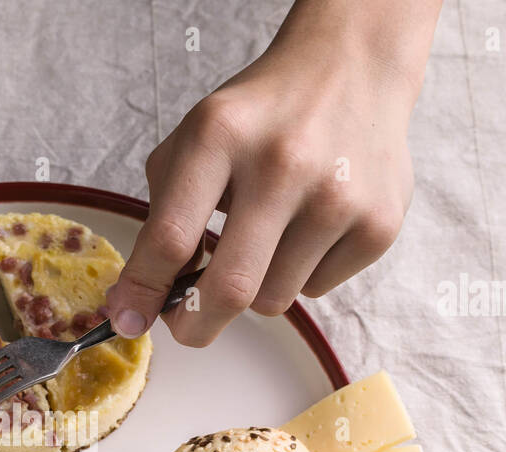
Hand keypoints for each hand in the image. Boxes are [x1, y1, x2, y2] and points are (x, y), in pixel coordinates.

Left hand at [106, 0, 440, 344]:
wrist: (352, 68)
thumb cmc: (259, 118)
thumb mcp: (195, 142)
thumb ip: (163, 216)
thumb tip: (141, 303)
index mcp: (221, 135)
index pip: (171, 238)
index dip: (142, 291)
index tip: (127, 318)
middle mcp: (283, 163)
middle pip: (229, 288)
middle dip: (195, 326)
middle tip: (185, 328)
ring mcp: (338, 196)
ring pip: (272, 300)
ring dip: (254, 289)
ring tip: (264, 240)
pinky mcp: (378, 224)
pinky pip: (316, 290)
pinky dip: (300, 274)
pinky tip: (309, 227)